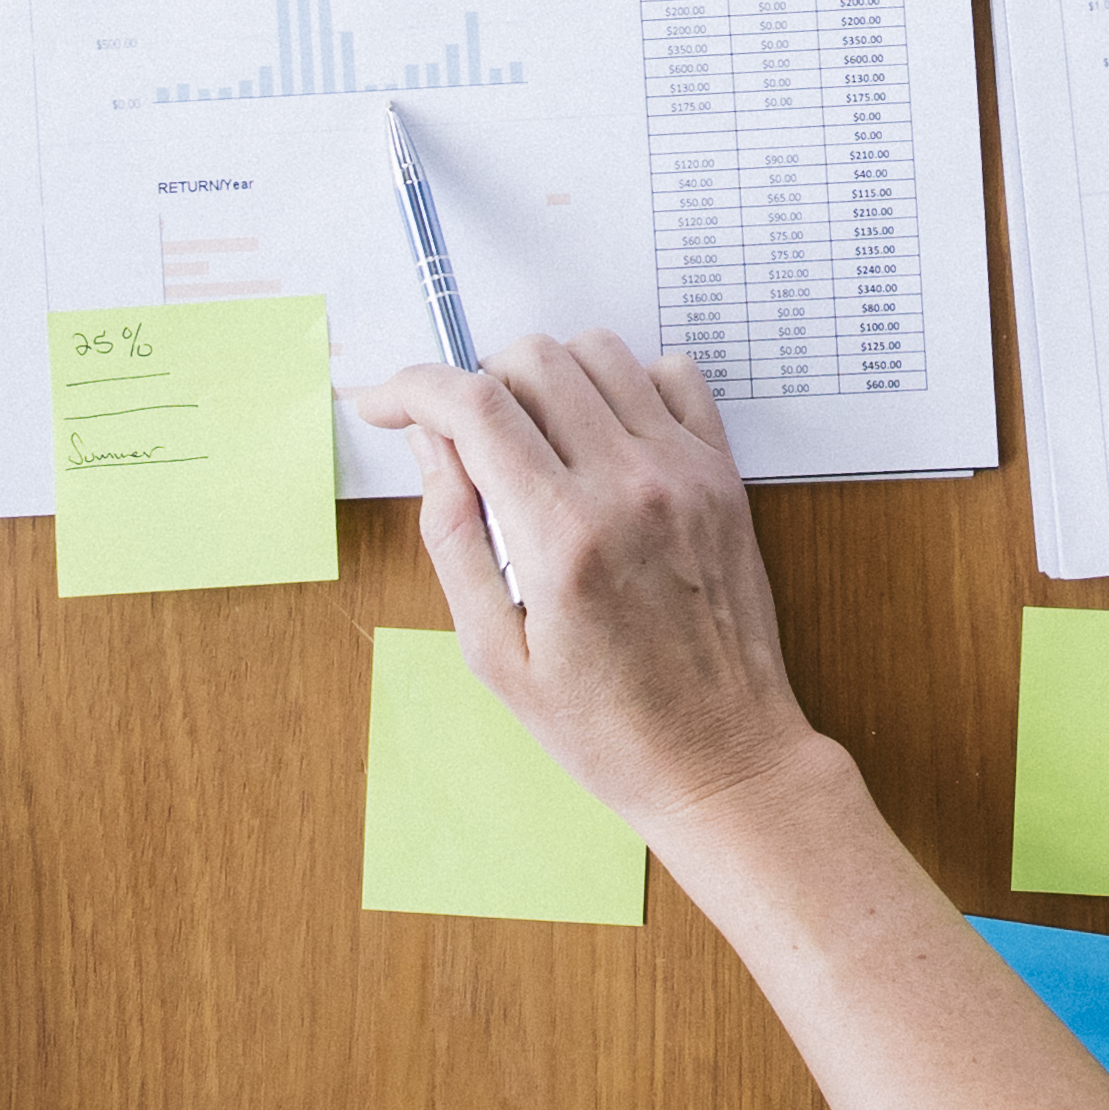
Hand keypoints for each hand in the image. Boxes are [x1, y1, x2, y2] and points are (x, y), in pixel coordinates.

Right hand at [352, 329, 818, 839]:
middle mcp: (628, 487)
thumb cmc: (608, 728)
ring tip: (533, 439)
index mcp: (561, 537)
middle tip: (464, 439)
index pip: (473, 406)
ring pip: (599, 351)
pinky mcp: (723, 476)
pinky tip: (604, 435)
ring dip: (548, 376)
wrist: (721, 758)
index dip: (411, 388)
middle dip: (476, 383)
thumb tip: (430, 447)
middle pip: (532, 360)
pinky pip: (674, 375)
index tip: (386, 404)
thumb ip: (452, 538)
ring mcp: (683, 474)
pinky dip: (627, 382)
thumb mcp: (495, 654)